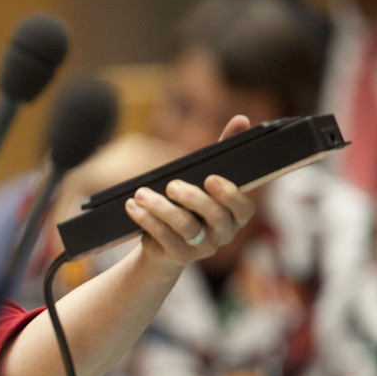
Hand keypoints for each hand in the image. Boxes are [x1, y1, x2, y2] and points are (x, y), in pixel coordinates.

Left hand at [123, 115, 256, 265]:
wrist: (162, 243)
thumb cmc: (188, 203)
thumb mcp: (203, 176)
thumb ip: (223, 151)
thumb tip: (241, 118)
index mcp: (235, 215)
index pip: (244, 208)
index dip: (230, 195)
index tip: (210, 179)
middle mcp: (223, 234)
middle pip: (214, 217)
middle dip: (191, 198)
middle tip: (170, 185)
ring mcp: (202, 248)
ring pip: (185, 227)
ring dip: (160, 208)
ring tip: (141, 193)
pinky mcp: (179, 256)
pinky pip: (163, 238)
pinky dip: (146, 220)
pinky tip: (133, 207)